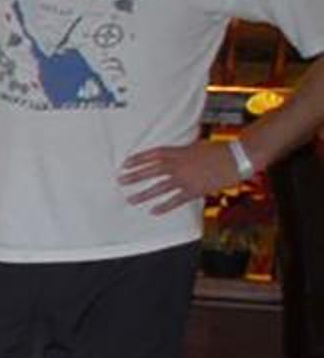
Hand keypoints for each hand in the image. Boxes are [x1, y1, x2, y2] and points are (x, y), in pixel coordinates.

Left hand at [118, 138, 243, 214]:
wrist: (237, 158)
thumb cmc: (219, 150)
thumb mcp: (196, 146)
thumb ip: (182, 152)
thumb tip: (170, 156)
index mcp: (179, 152)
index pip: (153, 155)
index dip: (138, 159)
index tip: (125, 164)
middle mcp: (179, 165)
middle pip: (151, 171)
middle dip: (134, 176)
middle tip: (120, 180)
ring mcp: (186, 179)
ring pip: (159, 187)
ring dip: (143, 194)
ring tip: (130, 199)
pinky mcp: (194, 190)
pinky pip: (175, 200)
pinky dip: (164, 206)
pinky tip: (152, 211)